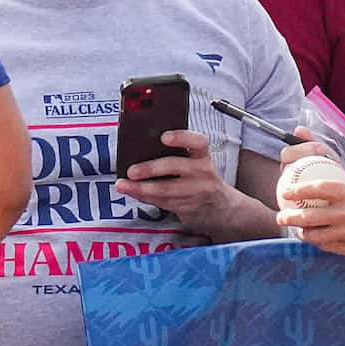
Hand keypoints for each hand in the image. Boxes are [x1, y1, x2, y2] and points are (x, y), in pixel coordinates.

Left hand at [121, 128, 267, 239]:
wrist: (221, 208)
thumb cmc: (202, 178)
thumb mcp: (197, 162)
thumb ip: (178, 154)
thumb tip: (143, 147)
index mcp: (203, 156)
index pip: (197, 142)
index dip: (181, 138)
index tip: (164, 137)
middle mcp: (202, 173)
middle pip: (175, 167)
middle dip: (151, 169)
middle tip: (132, 171)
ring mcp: (195, 192)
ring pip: (165, 190)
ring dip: (140, 188)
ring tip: (123, 185)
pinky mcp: (187, 208)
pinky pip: (161, 202)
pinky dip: (144, 197)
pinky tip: (133, 192)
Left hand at [277, 171, 344, 261]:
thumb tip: (342, 187)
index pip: (318, 189)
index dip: (299, 190)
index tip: (287, 192)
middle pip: (309, 216)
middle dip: (290, 217)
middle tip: (282, 216)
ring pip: (315, 236)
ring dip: (302, 233)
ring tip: (296, 230)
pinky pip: (328, 247)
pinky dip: (318, 243)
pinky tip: (315, 240)